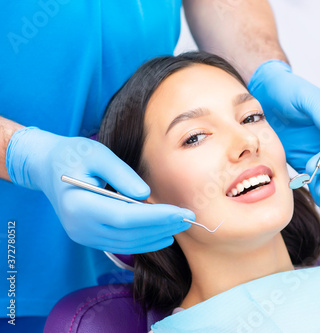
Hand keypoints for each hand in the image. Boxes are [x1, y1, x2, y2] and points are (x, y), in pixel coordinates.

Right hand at [6, 127, 192, 253]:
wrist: (48, 167)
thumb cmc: (73, 155)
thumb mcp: (97, 153)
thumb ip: (122, 174)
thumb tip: (146, 195)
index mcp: (79, 205)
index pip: (124, 217)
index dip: (155, 217)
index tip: (181, 212)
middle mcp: (80, 227)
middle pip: (128, 233)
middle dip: (162, 227)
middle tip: (189, 218)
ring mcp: (83, 236)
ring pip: (127, 243)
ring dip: (156, 236)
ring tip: (181, 225)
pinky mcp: (89, 237)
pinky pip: (121, 244)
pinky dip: (144, 241)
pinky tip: (164, 234)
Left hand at [248, 60, 319, 206]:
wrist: (264, 96)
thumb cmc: (287, 90)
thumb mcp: (304, 96)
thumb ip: (319, 111)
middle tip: (314, 174)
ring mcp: (315, 149)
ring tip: (318, 193)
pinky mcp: (301, 158)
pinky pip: (311, 175)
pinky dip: (315, 187)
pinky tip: (318, 199)